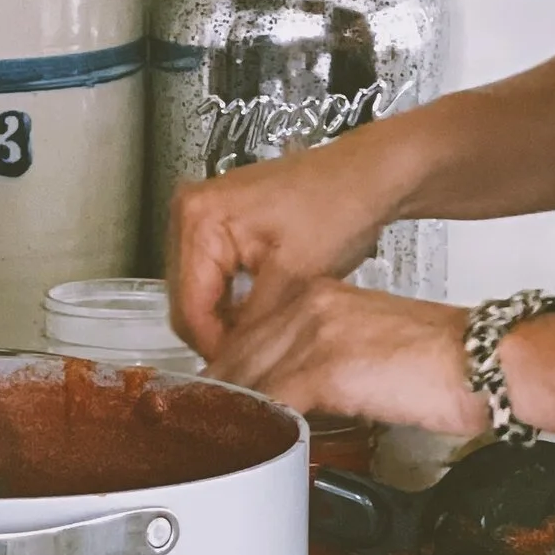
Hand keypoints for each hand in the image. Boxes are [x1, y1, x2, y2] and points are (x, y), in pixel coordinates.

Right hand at [166, 144, 396, 349]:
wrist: (368, 174)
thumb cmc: (337, 209)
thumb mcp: (295, 277)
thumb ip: (255, 325)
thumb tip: (235, 368)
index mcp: (199, 219)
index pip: (189, 306)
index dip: (214, 348)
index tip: (241, 380)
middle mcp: (190, 212)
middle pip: (187, 299)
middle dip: (217, 335)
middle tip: (254, 366)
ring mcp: (204, 214)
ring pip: (199, 291)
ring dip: (224, 320)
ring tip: (260, 344)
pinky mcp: (221, 222)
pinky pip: (213, 275)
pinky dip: (233, 300)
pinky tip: (259, 317)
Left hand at [211, 276, 487, 438]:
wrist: (486, 361)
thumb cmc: (445, 361)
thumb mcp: (372, 344)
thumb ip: (328, 359)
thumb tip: (299, 395)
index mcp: (321, 295)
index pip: (250, 331)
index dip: (225, 370)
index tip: (211, 396)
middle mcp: (312, 305)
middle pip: (238, 353)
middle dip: (216, 394)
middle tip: (200, 426)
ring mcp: (316, 333)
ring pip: (249, 377)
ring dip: (229, 415)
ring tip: (215, 444)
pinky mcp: (328, 368)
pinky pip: (275, 403)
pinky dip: (258, 429)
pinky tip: (252, 448)